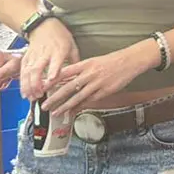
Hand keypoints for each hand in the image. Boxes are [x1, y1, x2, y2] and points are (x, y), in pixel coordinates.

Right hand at [19, 20, 79, 100]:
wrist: (43, 26)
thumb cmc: (60, 36)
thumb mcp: (72, 46)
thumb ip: (75, 61)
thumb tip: (79, 76)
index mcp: (59, 50)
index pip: (55, 61)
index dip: (53, 70)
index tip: (51, 79)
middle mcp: (44, 53)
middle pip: (37, 69)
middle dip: (36, 83)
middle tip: (39, 94)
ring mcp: (34, 56)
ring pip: (27, 72)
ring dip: (28, 86)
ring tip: (31, 97)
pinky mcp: (26, 58)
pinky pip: (22, 71)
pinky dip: (22, 83)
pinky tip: (24, 92)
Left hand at [42, 42, 157, 117]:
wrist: (131, 60)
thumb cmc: (113, 60)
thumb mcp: (94, 61)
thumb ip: (81, 70)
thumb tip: (66, 78)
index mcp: (86, 64)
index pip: (64, 73)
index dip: (52, 80)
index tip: (42, 87)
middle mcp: (89, 74)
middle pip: (68, 87)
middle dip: (55, 98)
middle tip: (45, 105)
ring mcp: (97, 83)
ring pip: (78, 97)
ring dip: (65, 106)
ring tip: (56, 113)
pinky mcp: (105, 91)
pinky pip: (90, 100)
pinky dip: (80, 107)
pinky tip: (73, 111)